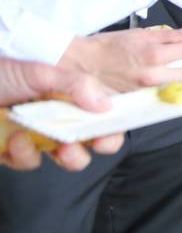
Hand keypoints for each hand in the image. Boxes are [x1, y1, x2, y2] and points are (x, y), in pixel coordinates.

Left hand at [0, 57, 124, 170]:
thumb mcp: (41, 71)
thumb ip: (76, 84)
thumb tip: (105, 105)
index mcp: (71, 94)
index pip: (105, 111)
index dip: (115, 123)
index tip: (114, 129)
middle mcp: (60, 115)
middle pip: (94, 139)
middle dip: (98, 145)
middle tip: (91, 143)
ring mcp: (39, 135)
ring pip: (68, 157)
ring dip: (69, 155)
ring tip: (59, 145)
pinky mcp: (15, 152)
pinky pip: (30, 162)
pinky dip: (26, 153)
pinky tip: (16, 138)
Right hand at [59, 27, 181, 92]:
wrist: (81, 62)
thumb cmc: (107, 46)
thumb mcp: (138, 34)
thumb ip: (167, 35)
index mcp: (154, 55)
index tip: (176, 46)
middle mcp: (152, 76)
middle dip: (177, 64)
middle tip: (164, 59)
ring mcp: (144, 90)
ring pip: (170, 84)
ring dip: (166, 76)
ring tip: (151, 69)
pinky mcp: (136, 99)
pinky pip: (155, 93)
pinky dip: (153, 87)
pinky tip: (142, 79)